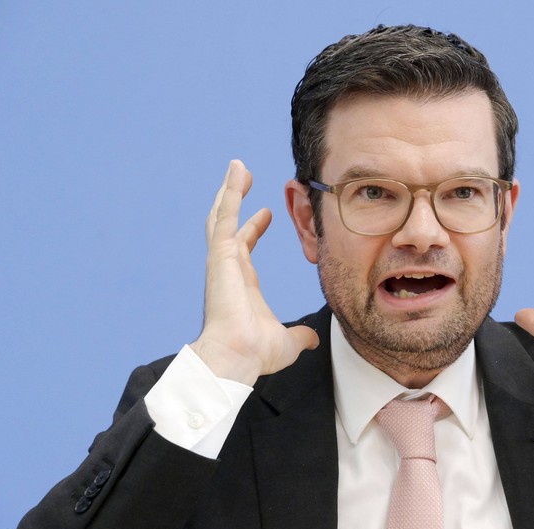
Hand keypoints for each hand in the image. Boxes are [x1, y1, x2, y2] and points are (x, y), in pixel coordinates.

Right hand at [189, 160, 318, 384]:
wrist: (237, 358)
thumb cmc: (255, 354)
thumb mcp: (287, 341)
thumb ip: (300, 337)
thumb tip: (312, 340)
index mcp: (242, 284)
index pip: (246, 248)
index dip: (254, 229)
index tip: (267, 214)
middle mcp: (229, 268)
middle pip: (229, 225)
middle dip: (235, 200)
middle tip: (242, 177)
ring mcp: (222, 259)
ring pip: (223, 215)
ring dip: (230, 189)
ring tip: (238, 165)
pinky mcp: (220, 255)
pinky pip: (225, 216)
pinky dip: (231, 192)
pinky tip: (238, 171)